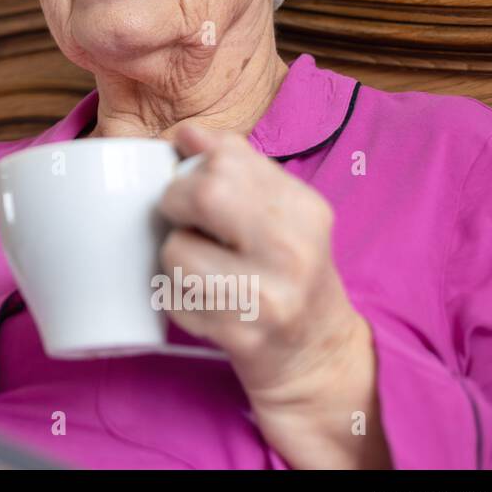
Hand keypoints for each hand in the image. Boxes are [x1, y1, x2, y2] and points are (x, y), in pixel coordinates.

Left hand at [155, 121, 390, 468]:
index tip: (196, 186)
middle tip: (185, 222)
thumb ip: (237, 167)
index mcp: (305, 209)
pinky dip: (176, 298)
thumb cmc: (287, 275)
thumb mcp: (281, 214)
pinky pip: (175, 299)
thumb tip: (188, 133)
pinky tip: (204, 302)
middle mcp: (294, 249)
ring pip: (177, 250)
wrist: (317, 358)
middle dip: (176, 203)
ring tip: (201, 270)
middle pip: (204, 192)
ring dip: (174, 259)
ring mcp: (268, 295)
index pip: (227, 157)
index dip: (194, 168)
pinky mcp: (241, 335)